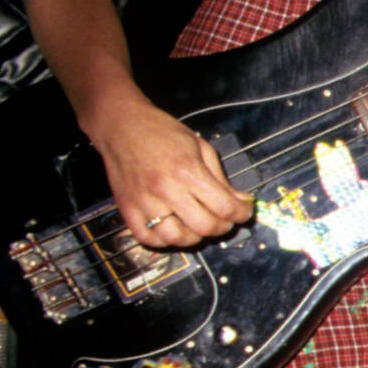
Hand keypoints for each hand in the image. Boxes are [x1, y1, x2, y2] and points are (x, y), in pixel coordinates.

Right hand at [89, 92, 255, 248]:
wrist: (122, 127)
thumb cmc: (163, 133)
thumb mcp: (201, 148)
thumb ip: (221, 178)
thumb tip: (240, 201)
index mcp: (188, 171)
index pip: (224, 207)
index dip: (242, 213)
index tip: (245, 211)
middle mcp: (165, 190)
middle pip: (204, 226)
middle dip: (223, 227)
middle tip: (226, 219)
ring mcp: (143, 203)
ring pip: (176, 238)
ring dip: (195, 237)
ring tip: (200, 225)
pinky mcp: (126, 210)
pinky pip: (147, 238)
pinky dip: (165, 240)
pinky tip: (175, 229)